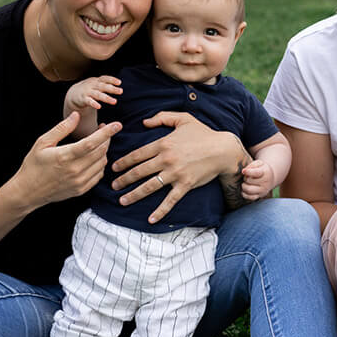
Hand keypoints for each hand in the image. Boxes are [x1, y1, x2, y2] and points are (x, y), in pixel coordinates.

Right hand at [14, 112, 121, 206]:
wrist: (28, 192)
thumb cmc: (33, 164)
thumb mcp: (43, 142)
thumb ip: (62, 128)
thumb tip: (76, 115)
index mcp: (65, 156)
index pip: (92, 143)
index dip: (106, 133)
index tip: (117, 124)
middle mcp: (75, 170)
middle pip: (100, 151)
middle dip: (107, 138)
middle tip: (103, 130)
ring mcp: (79, 182)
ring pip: (102, 163)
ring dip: (103, 151)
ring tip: (97, 143)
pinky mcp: (81, 190)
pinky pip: (98, 175)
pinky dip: (100, 164)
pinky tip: (93, 157)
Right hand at [63, 76, 122, 114]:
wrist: (74, 94)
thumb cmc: (89, 89)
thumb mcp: (96, 84)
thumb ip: (106, 85)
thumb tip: (119, 87)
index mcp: (96, 81)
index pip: (104, 78)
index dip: (112, 80)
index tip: (119, 83)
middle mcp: (92, 85)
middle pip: (103, 86)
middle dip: (112, 89)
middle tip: (121, 91)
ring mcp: (87, 92)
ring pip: (98, 94)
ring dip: (106, 98)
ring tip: (114, 102)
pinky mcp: (83, 99)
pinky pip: (89, 101)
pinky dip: (94, 103)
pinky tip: (99, 107)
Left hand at [110, 111, 240, 223]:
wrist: (223, 149)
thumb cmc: (203, 133)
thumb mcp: (183, 118)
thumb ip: (162, 117)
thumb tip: (144, 122)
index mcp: (163, 143)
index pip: (137, 154)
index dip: (124, 162)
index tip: (114, 168)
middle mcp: (166, 159)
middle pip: (139, 171)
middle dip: (124, 180)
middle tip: (113, 186)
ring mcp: (175, 173)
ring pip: (150, 186)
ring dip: (134, 194)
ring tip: (123, 201)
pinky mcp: (186, 184)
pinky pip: (170, 200)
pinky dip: (160, 211)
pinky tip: (150, 219)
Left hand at [241, 159, 273, 200]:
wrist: (270, 177)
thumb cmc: (262, 169)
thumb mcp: (259, 163)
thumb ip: (252, 165)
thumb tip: (244, 171)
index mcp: (266, 172)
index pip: (256, 173)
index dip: (248, 172)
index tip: (243, 171)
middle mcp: (266, 183)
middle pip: (250, 180)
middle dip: (245, 178)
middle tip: (247, 176)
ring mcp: (263, 190)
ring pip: (248, 190)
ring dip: (244, 185)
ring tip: (246, 182)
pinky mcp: (260, 196)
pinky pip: (250, 198)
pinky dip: (244, 194)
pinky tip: (245, 189)